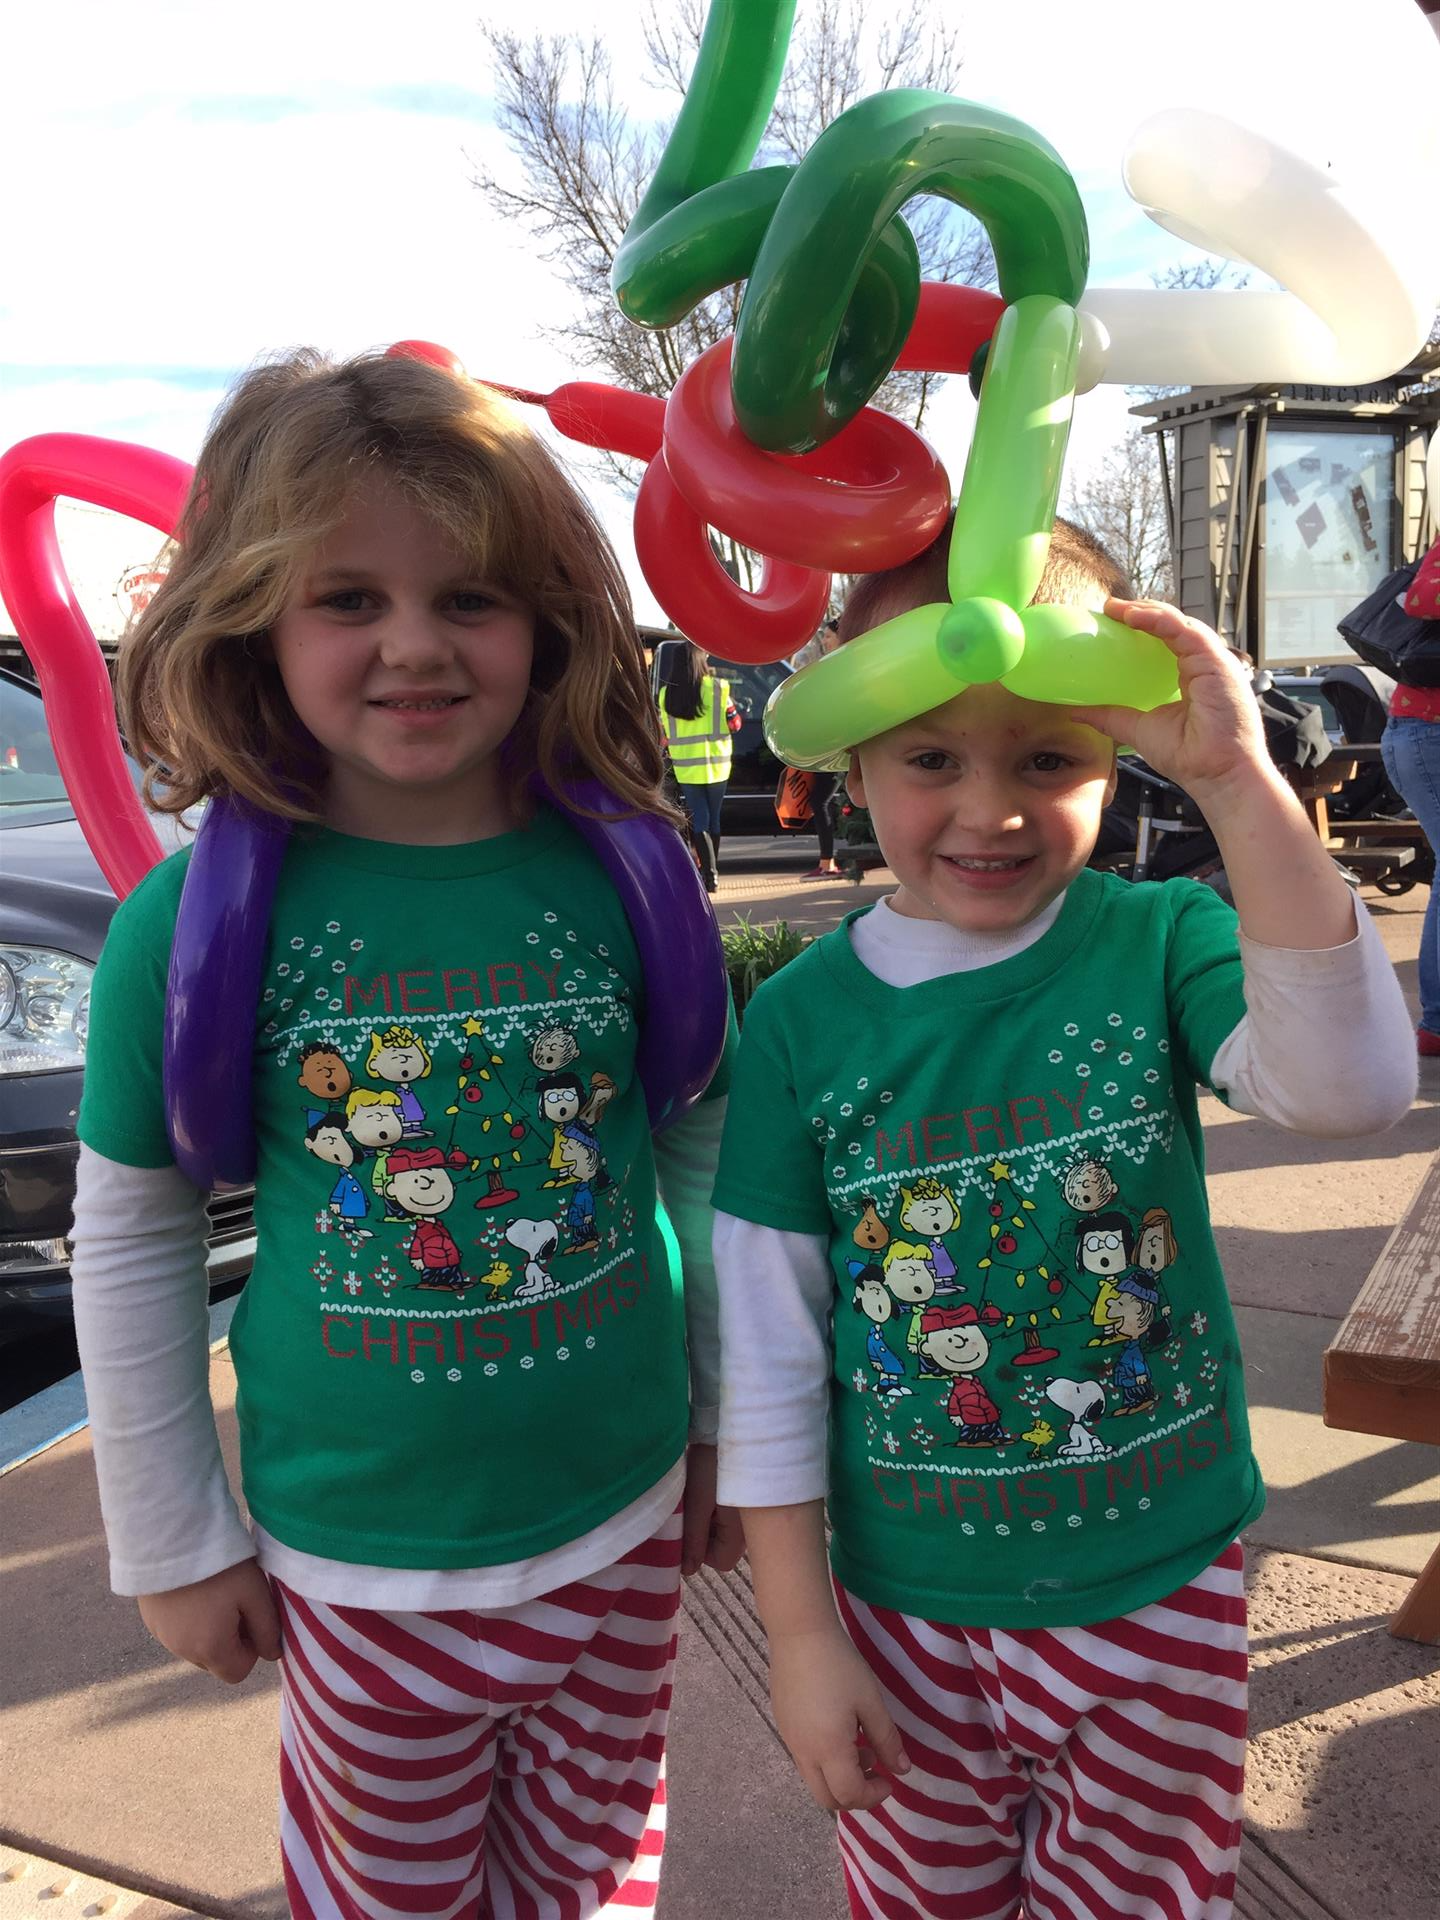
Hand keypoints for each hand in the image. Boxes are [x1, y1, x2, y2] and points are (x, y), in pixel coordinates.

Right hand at [138, 1559, 281, 1684]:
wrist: (171, 1539)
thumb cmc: (219, 1566)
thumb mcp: (254, 1593)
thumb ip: (267, 1628)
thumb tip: (273, 1654)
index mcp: (210, 1650)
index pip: (238, 1672)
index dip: (251, 1648)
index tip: (249, 1616)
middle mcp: (182, 1651)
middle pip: (215, 1662)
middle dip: (229, 1641)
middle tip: (233, 1603)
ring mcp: (162, 1637)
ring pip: (195, 1648)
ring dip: (208, 1632)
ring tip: (213, 1594)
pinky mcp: (150, 1621)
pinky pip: (176, 1633)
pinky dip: (188, 1621)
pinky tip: (193, 1591)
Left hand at [681, 1443, 744, 1576]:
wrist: (729, 1425)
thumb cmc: (712, 1465)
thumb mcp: (698, 1503)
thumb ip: (694, 1539)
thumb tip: (687, 1571)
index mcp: (742, 1531)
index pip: (721, 1562)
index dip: (700, 1551)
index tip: (688, 1529)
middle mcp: (751, 1525)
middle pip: (723, 1545)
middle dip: (703, 1533)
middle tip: (690, 1511)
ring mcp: (750, 1510)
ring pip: (724, 1527)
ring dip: (708, 1518)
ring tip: (696, 1495)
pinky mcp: (747, 1493)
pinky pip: (729, 1511)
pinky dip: (715, 1505)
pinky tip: (707, 1486)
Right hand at [769, 1622, 909, 1811]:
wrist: (799, 1632)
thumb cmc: (840, 1665)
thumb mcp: (870, 1701)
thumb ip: (887, 1740)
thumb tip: (902, 1770)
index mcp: (829, 1750)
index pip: (850, 1795)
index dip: (873, 1795)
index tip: (890, 1778)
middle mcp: (804, 1753)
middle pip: (827, 1798)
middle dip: (854, 1794)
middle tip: (874, 1768)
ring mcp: (789, 1740)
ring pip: (814, 1779)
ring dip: (839, 1776)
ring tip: (859, 1742)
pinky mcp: (783, 1725)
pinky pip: (804, 1758)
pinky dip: (824, 1760)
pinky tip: (837, 1727)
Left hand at [1072, 598, 1274, 805]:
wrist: (1218, 774)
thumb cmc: (1192, 758)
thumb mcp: (1139, 729)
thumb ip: (1110, 716)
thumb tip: (1076, 711)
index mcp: (1190, 675)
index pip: (1165, 639)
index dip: (1140, 625)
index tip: (1110, 619)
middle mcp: (1204, 664)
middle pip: (1172, 625)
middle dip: (1141, 611)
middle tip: (1109, 608)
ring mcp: (1212, 661)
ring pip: (1178, 622)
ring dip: (1146, 610)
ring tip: (1117, 608)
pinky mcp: (1216, 662)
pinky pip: (1184, 630)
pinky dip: (1159, 619)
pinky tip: (1135, 616)